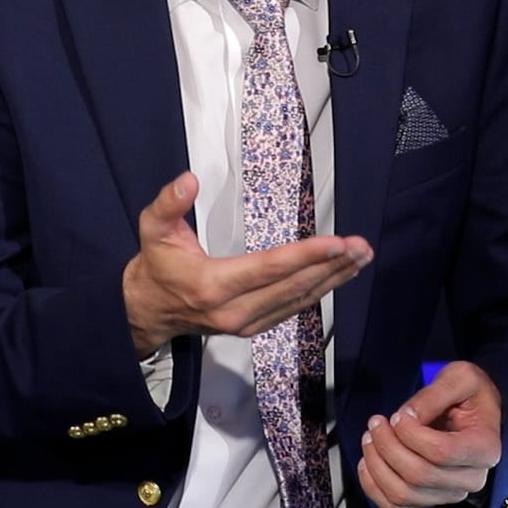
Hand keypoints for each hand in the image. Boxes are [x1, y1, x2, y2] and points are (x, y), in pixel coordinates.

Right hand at [121, 171, 371, 356]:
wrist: (146, 311)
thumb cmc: (155, 265)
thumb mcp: (152, 229)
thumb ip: (168, 203)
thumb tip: (188, 180)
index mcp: (212, 286)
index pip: (268, 268)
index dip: (305, 255)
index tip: (336, 242)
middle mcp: (234, 311)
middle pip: (292, 286)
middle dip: (331, 265)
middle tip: (361, 246)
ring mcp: (246, 323)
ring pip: (298, 300)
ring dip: (333, 278)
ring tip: (360, 257)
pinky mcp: (253, 327)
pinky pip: (293, 308)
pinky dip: (319, 290)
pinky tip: (338, 275)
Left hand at [357, 361, 501, 507]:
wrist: (474, 412)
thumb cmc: (471, 394)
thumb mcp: (461, 378)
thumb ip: (433, 394)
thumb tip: (405, 418)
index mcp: (484, 448)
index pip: (441, 451)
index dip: (410, 433)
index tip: (399, 415)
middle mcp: (472, 478)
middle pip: (419, 475)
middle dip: (388, 446)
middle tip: (376, 423)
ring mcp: (450, 493)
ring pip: (404, 493)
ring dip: (377, 465)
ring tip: (370, 438)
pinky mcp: (430, 499)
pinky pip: (395, 505)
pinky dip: (373, 486)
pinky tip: (367, 461)